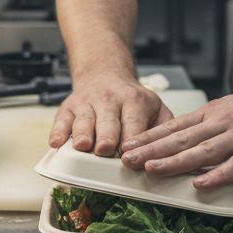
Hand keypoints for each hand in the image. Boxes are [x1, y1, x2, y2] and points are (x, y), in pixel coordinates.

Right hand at [48, 74, 170, 155]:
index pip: (135, 124)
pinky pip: (61, 120)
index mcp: (135, 101)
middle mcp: (110, 100)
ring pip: (84, 120)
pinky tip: (57, 142)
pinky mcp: (68, 107)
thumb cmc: (133, 101)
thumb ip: (166, 129)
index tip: (132, 157)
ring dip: (83, 134)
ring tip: (84, 146)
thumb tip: (175, 155)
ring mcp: (87, 103)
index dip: (133, 142)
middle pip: (108, 122)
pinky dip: (58, 132)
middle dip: (108, 137)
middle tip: (106, 150)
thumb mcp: (156, 108)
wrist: (105, 74)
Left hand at [119, 86, 232, 188]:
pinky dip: (217, 175)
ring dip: (175, 161)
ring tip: (151, 170)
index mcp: (216, 113)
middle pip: (182, 137)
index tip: (127, 146)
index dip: (150, 137)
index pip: (176, 125)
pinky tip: (200, 184)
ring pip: (203, 150)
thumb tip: (187, 142)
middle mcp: (224, 121)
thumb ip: (212, 127)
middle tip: (126, 160)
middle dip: (152, 149)